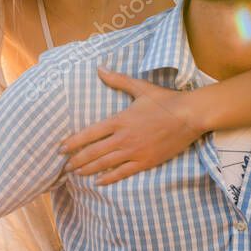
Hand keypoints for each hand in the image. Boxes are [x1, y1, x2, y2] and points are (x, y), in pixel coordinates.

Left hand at [58, 67, 202, 185]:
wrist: (190, 116)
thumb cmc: (165, 100)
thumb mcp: (140, 88)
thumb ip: (117, 80)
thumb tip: (100, 69)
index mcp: (119, 120)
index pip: (89, 134)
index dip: (73, 142)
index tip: (61, 148)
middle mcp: (123, 138)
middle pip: (93, 152)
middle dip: (76, 160)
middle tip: (64, 166)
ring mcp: (134, 151)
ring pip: (105, 164)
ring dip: (88, 169)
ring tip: (76, 173)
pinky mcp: (146, 161)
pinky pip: (123, 172)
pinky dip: (109, 178)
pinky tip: (98, 182)